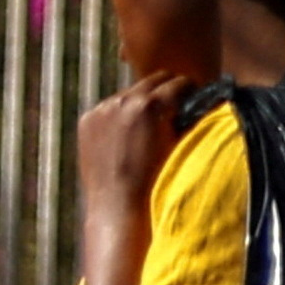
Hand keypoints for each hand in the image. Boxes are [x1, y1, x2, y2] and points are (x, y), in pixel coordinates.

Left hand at [75, 75, 194, 217]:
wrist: (118, 205)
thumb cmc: (157, 181)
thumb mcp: (179, 145)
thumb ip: (186, 118)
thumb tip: (197, 105)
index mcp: (151, 105)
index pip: (180, 83)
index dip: (193, 91)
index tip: (196, 99)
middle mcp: (124, 100)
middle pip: (156, 79)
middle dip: (169, 90)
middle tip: (177, 106)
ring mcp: (102, 108)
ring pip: (132, 91)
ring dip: (143, 101)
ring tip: (150, 123)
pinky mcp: (88, 119)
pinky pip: (111, 106)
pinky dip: (121, 114)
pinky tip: (127, 134)